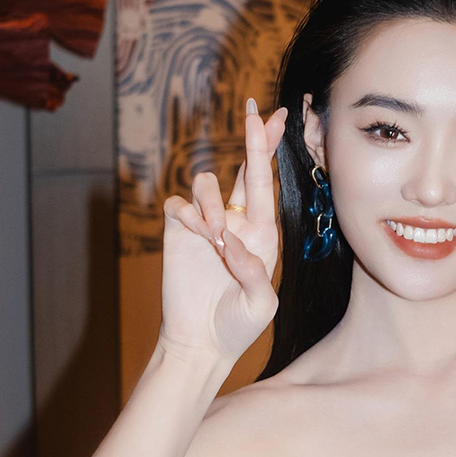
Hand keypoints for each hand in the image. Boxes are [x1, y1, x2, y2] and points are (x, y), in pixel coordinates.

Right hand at [159, 99, 286, 364]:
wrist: (200, 344)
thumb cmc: (236, 326)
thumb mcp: (260, 305)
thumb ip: (253, 271)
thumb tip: (230, 241)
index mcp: (263, 236)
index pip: (268, 186)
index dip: (270, 151)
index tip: (277, 117)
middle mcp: (236, 224)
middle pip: (244, 170)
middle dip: (252, 140)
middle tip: (253, 112)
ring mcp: (206, 226)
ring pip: (206, 185)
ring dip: (211, 203)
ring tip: (213, 236)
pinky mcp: (178, 233)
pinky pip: (179, 205)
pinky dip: (188, 214)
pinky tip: (196, 234)